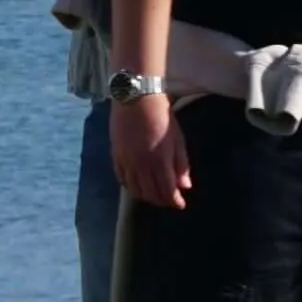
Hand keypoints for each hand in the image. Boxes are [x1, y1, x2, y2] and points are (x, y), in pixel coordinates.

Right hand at [112, 90, 189, 209]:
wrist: (136, 97)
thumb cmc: (162, 115)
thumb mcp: (177, 138)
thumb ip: (181, 164)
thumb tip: (185, 186)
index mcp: (160, 160)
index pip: (167, 190)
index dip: (174, 201)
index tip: (180, 204)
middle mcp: (141, 165)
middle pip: (150, 193)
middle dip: (161, 200)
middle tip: (168, 199)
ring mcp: (126, 161)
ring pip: (135, 189)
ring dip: (145, 196)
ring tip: (153, 194)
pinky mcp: (115, 155)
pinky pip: (121, 178)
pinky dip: (129, 186)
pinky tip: (136, 185)